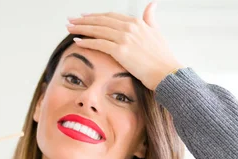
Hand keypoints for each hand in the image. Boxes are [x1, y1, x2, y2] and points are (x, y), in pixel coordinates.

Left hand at [66, 1, 183, 90]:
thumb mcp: (157, 32)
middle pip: (101, 21)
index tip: (85, 17)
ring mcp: (125, 38)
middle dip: (84, 20)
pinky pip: (99, 44)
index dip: (96, 16)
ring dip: (81, 28)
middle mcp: (130, 27)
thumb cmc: (163, 57)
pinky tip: (77, 41)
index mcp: (137, 22)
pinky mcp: (121, 51)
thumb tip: (152, 4)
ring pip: (97, 30)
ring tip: (69, 28)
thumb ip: (150, 18)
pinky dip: (86, 41)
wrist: (167, 73)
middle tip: (71, 20)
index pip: (111, 16)